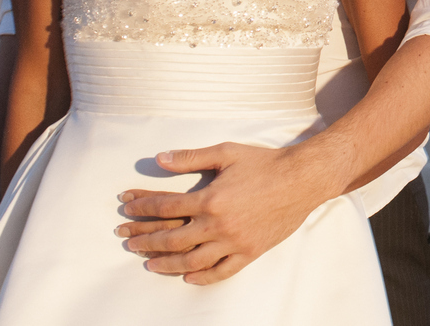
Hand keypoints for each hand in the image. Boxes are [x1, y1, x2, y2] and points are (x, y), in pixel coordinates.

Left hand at [116, 141, 342, 284]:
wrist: (303, 179)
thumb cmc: (265, 162)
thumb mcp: (227, 152)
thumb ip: (192, 157)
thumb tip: (161, 159)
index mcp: (210, 199)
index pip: (166, 207)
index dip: (143, 207)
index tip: (127, 207)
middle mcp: (218, 224)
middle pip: (172, 238)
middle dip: (145, 239)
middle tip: (128, 240)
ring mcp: (234, 242)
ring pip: (192, 260)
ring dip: (166, 263)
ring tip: (149, 263)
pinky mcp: (250, 252)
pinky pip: (221, 271)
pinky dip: (202, 276)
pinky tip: (187, 276)